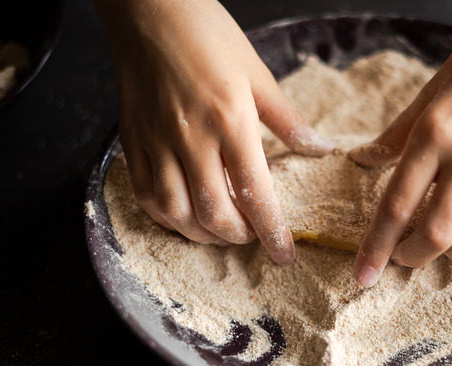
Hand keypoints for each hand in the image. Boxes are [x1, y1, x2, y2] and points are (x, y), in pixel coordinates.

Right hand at [95, 0, 331, 263]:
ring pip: (176, 212)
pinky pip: (144, 195)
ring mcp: (156, 142)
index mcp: (230, 120)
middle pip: (214, 213)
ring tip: (222, 233)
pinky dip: (167, 217)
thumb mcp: (257, 72)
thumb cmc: (207, 33)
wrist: (147, 8)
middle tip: (254, 237)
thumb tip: (319, 149)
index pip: (255, 193)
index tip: (285, 254)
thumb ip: (288, 118)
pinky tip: (184, 217)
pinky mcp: (132, 141)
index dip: (272, 231)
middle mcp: (191, 138)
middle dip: (239, 237)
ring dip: (203, 234)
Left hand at [349, 1, 451, 286]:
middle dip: (414, 257)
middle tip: (406, 257)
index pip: (397, 205)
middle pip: (438, 234)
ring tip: (449, 245)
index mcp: (436, 132)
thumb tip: (364, 160)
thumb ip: (399, 132)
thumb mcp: (432, 89)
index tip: (363, 276)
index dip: (376, 248)